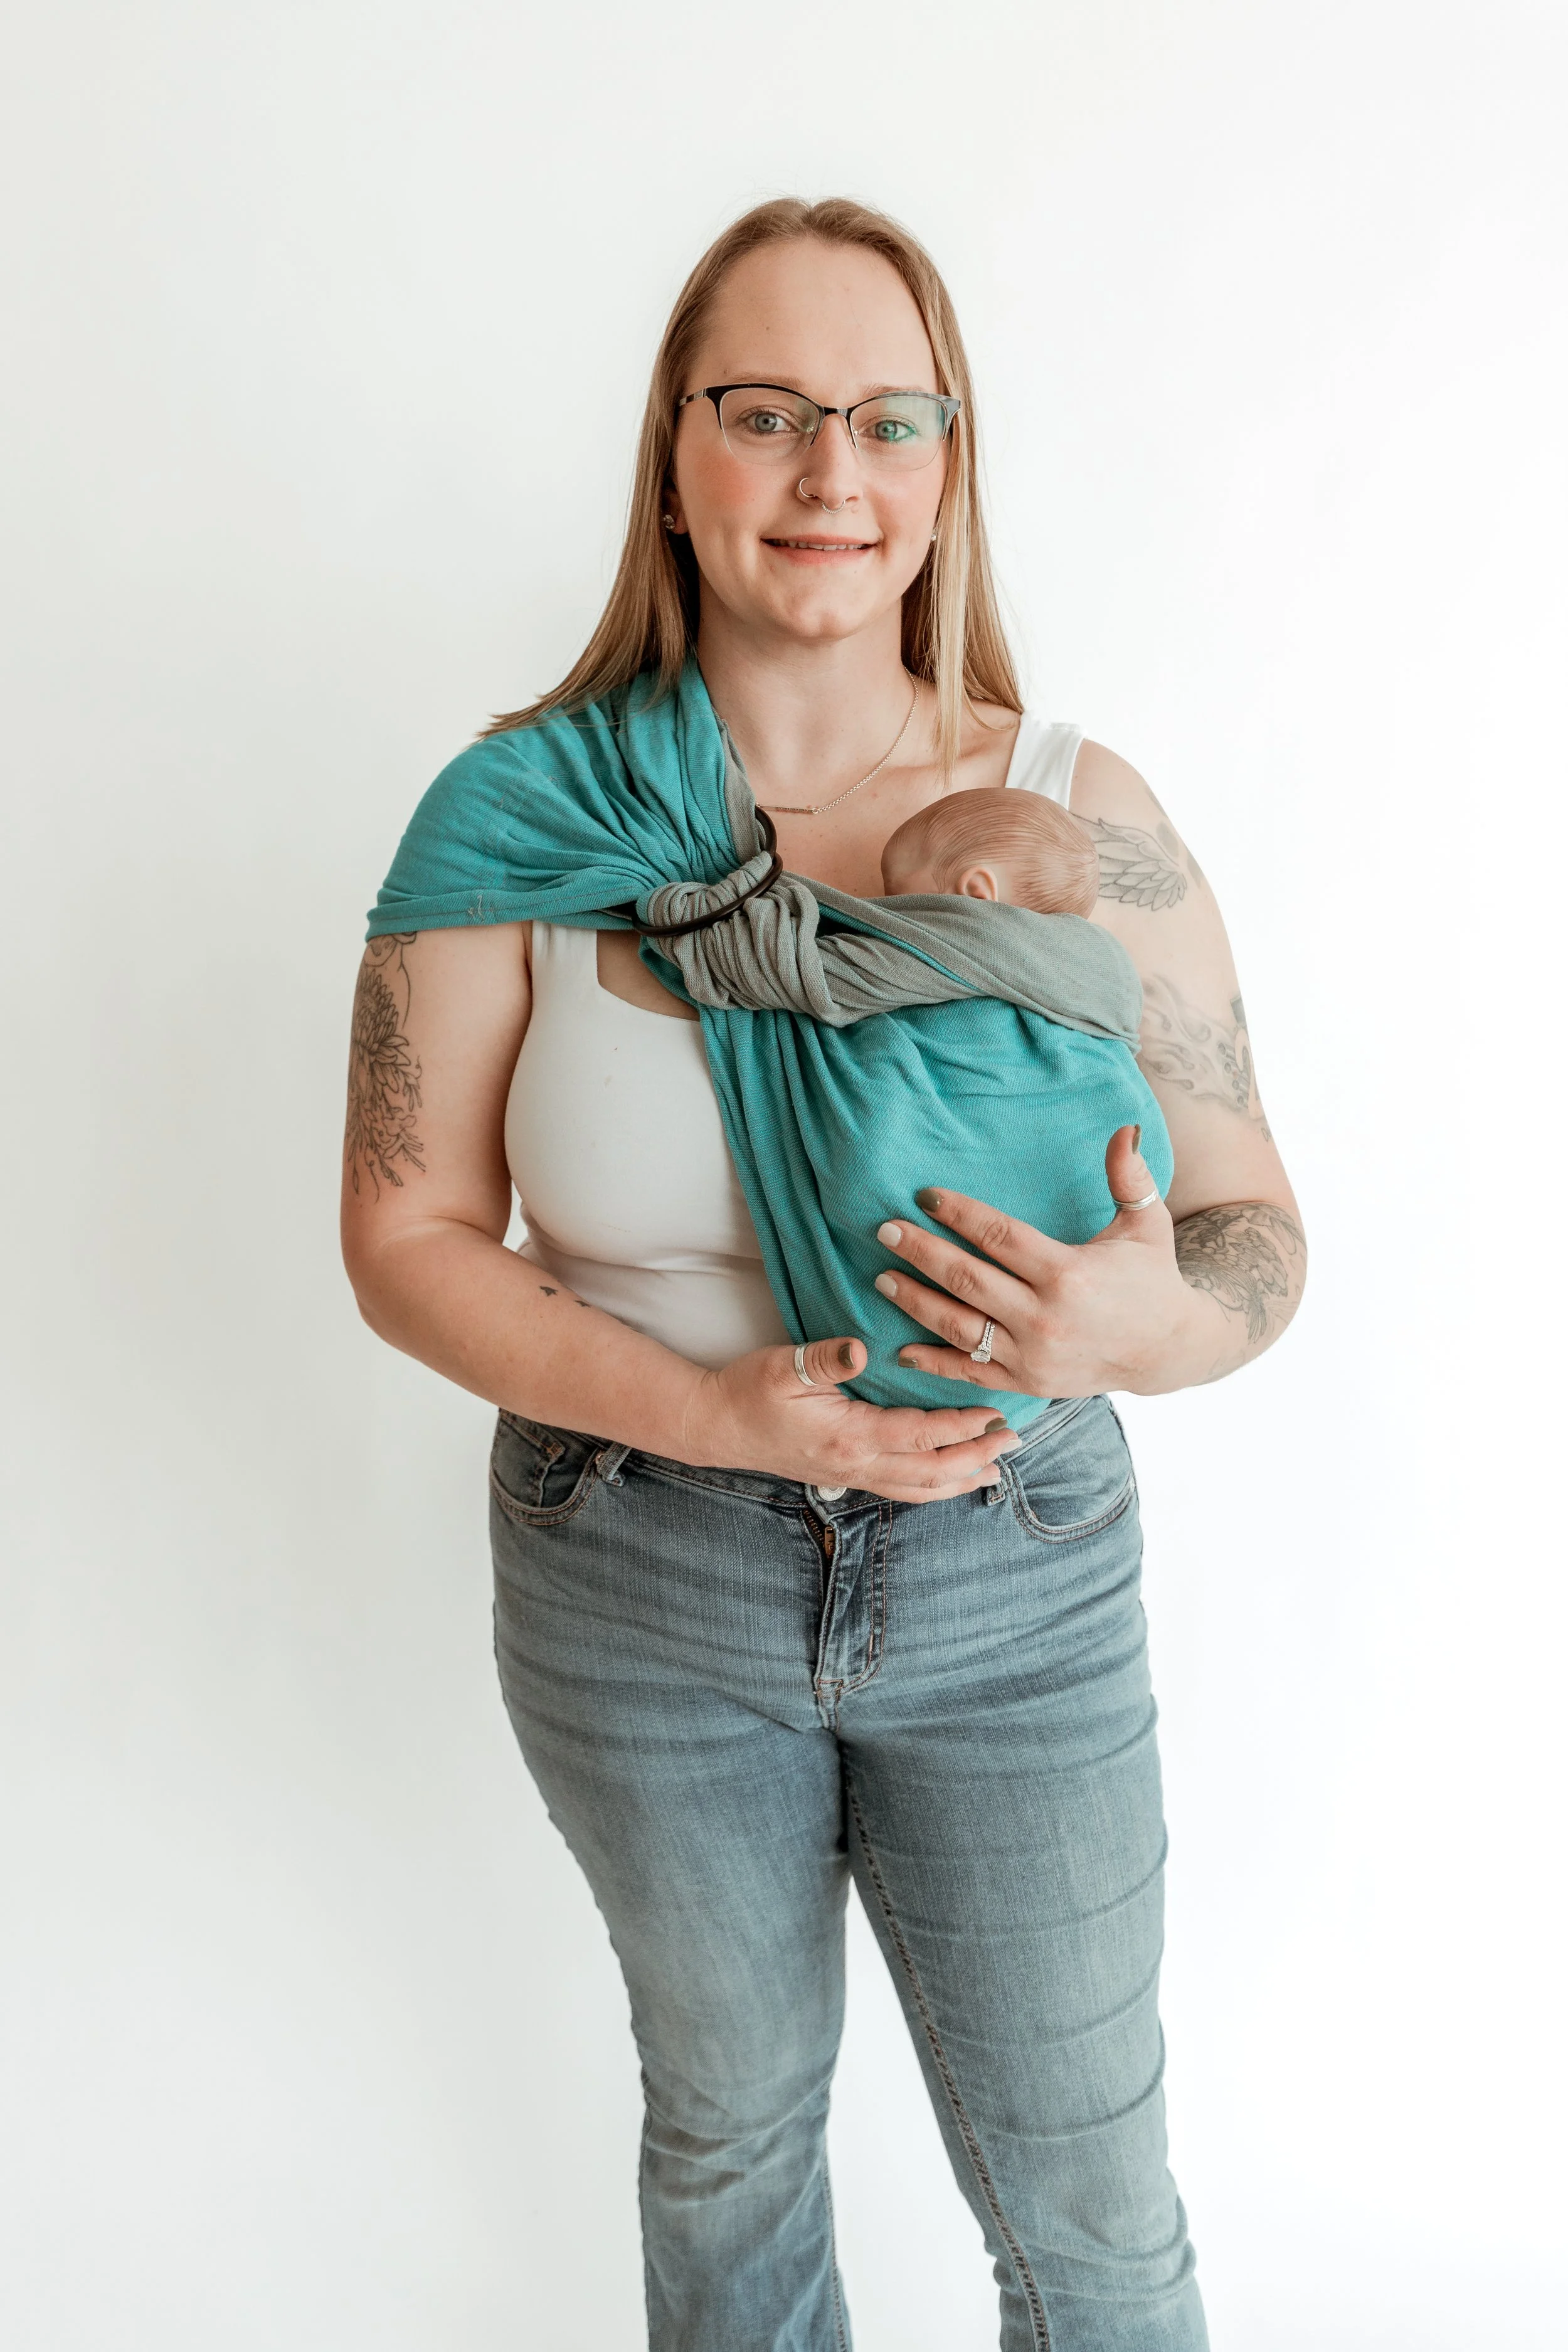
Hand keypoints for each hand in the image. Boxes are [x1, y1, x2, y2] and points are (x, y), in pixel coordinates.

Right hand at [687, 1333, 1021, 1502]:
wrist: (715, 1426)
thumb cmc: (748, 1391)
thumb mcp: (783, 1367)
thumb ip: (826, 1359)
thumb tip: (859, 1347)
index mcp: (849, 1437)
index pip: (920, 1435)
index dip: (962, 1426)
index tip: (995, 1411)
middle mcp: (857, 1465)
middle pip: (932, 1471)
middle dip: (976, 1457)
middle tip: (1013, 1440)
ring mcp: (851, 1475)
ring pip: (919, 1488)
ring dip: (960, 1478)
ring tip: (995, 1469)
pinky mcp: (845, 1475)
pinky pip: (901, 1489)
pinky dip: (932, 1486)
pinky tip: (948, 1478)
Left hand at [873, 1126, 1203, 1399]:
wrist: (1167, 1350)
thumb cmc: (1152, 1278)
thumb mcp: (1147, 1225)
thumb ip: (1130, 1177)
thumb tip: (1125, 1127)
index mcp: (1068, 1273)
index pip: (999, 1236)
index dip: (959, 1213)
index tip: (925, 1196)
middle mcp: (1045, 1317)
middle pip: (967, 1279)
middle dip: (921, 1253)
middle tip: (884, 1230)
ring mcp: (1032, 1355)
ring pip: (958, 1327)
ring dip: (916, 1302)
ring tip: (882, 1278)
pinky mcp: (1026, 1382)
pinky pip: (969, 1373)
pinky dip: (933, 1364)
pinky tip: (900, 1349)